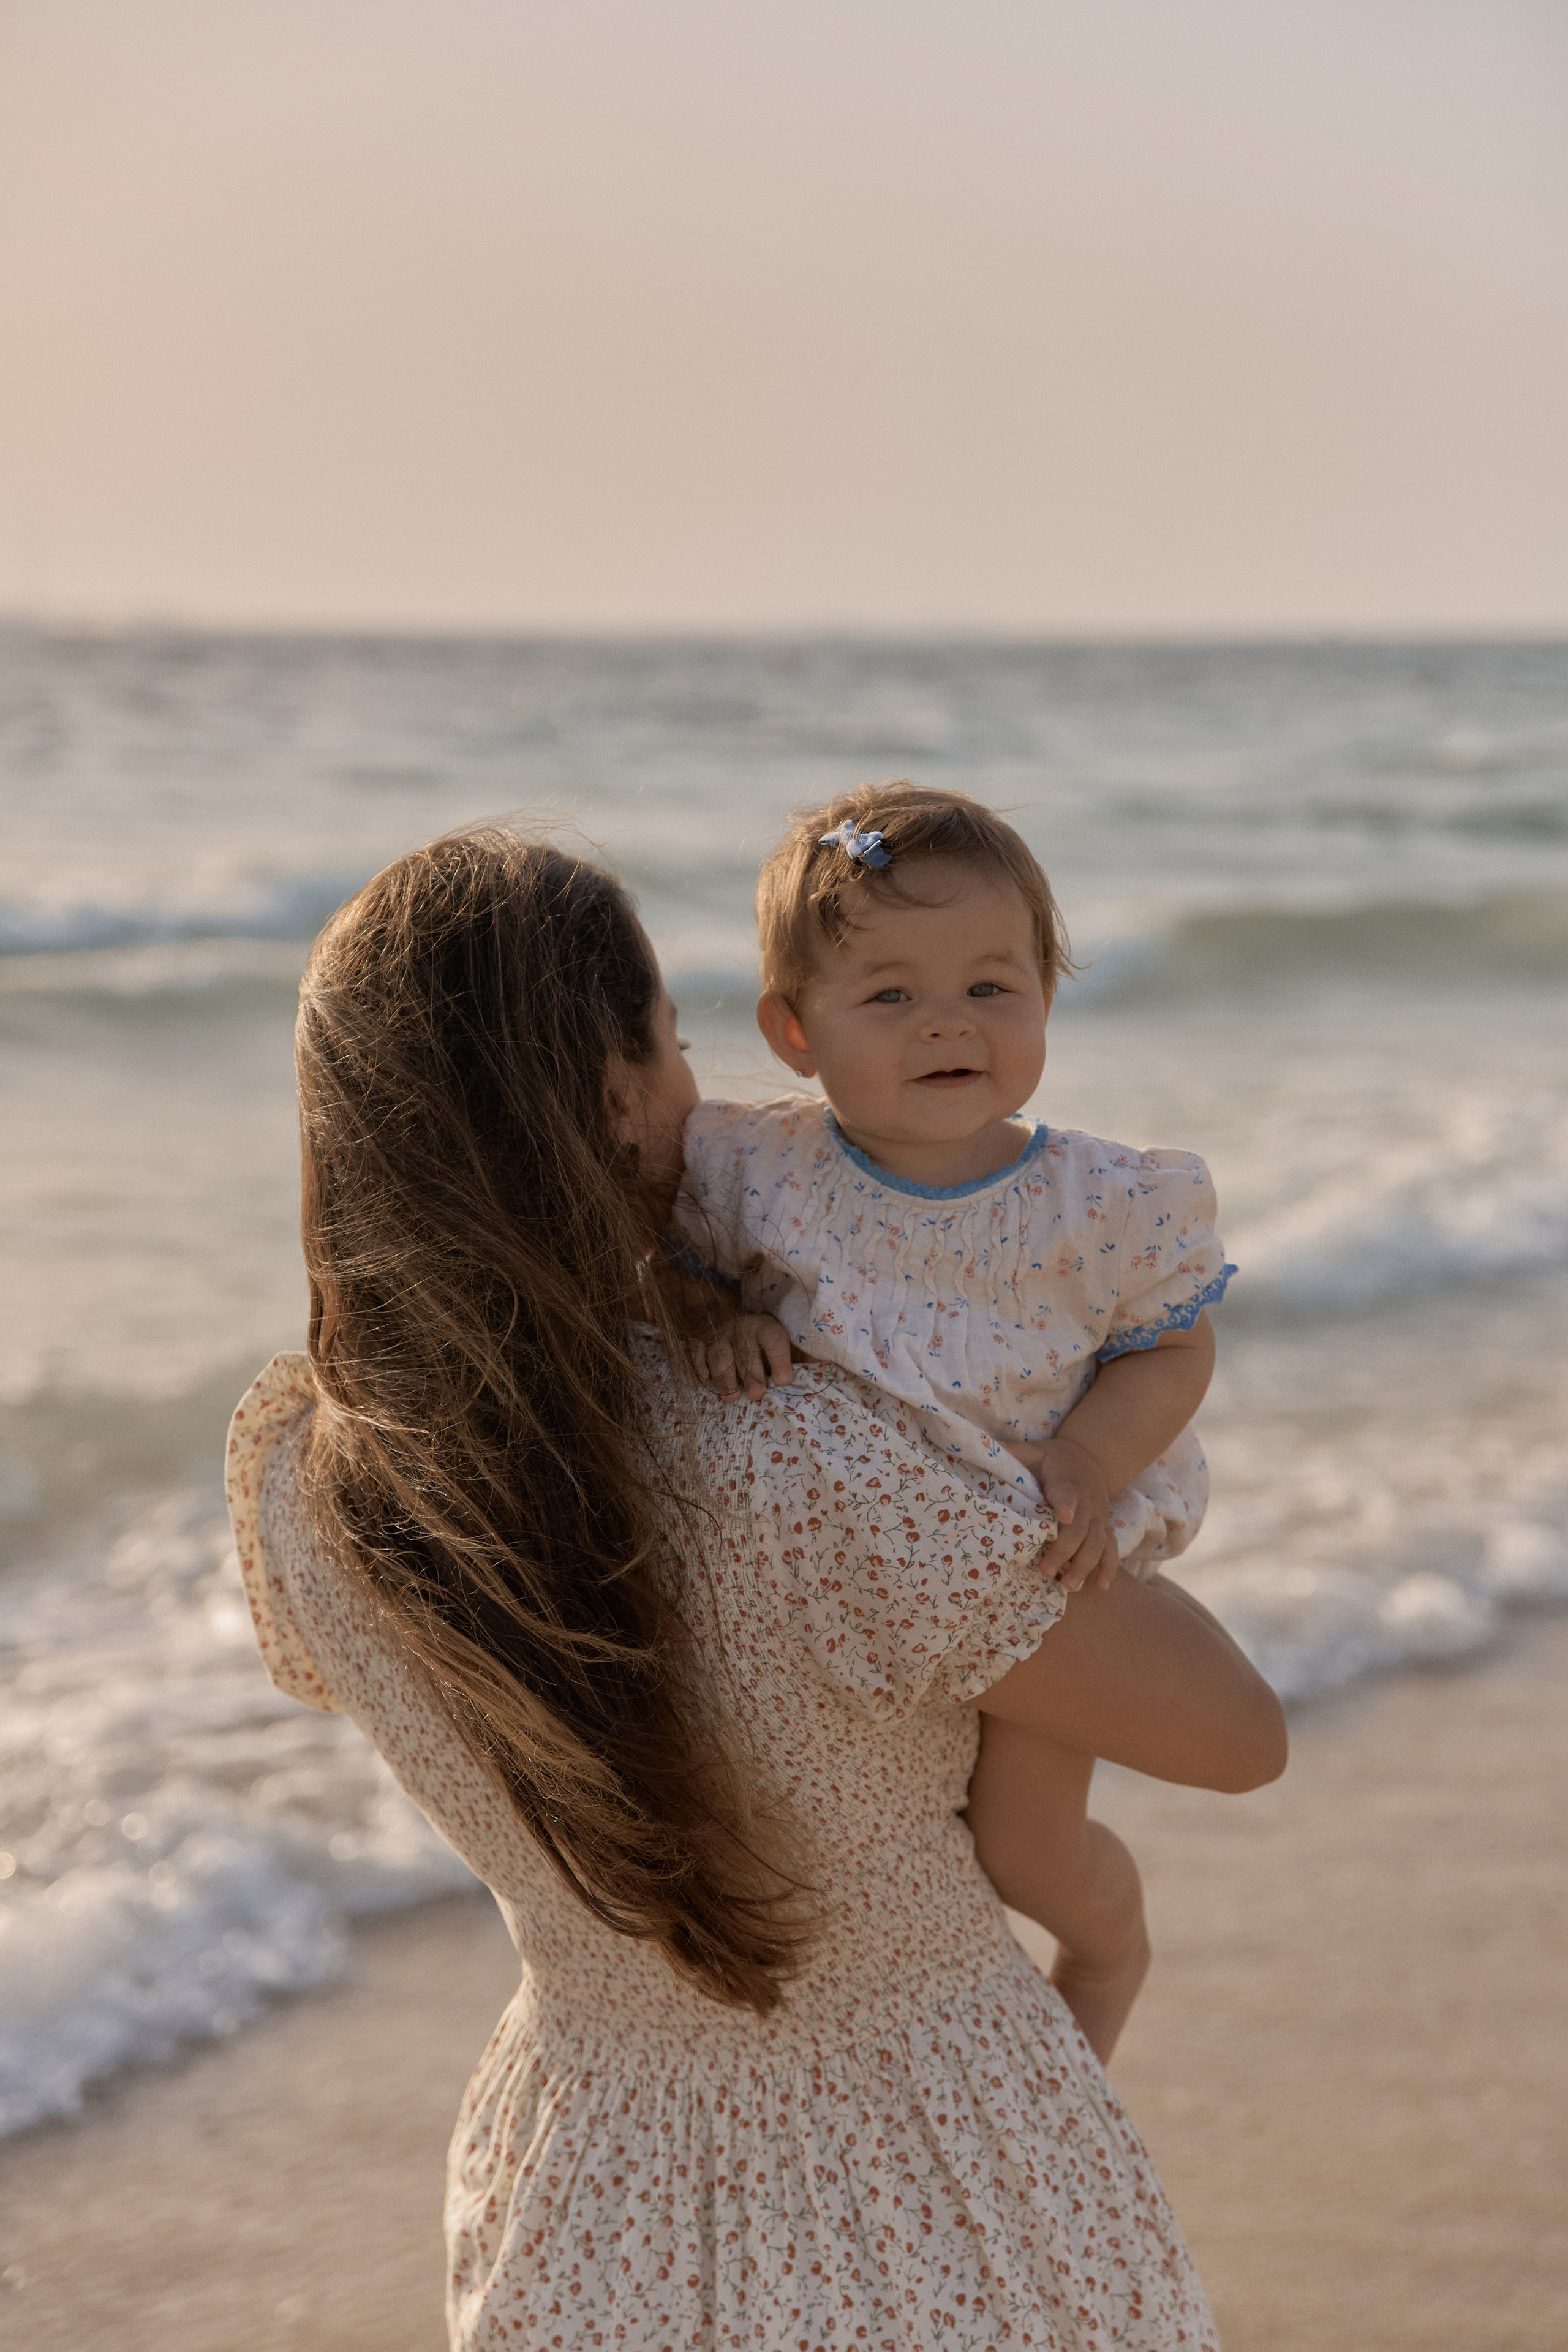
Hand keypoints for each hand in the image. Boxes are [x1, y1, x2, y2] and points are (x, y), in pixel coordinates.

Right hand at [689, 1313, 792, 1402]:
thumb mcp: (781, 1339)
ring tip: (732, 1398)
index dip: (779, 1360)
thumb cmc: (758, 1337)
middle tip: (756, 1395)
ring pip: (720, 1358)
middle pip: (745, 1354)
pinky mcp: (698, 1342)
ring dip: (726, 1379)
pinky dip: (700, 1368)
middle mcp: (740, 1329)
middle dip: (751, 1376)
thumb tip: (827, 1369)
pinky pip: (697, 1355)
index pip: (773, 1339)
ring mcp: (717, 1336)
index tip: (783, 1381)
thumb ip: (801, 1354)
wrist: (721, 1314)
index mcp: (764, 1327)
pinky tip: (706, 1379)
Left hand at [1002, 1434, 1117, 1592]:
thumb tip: (983, 1448)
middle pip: (1080, 1527)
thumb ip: (1013, 1452)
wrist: (1091, 1456)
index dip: (1065, 1503)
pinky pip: (1113, 1548)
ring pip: (1098, 1541)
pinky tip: (1102, 1586)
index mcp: (1065, 1480)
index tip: (1062, 1516)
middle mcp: (1086, 1500)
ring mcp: (1098, 1516)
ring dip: (1085, 1564)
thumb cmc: (1053, 1458)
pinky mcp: (1105, 1527)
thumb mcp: (1034, 1451)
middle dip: (1065, 1550)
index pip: (1066, 1492)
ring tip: (1068, 1585)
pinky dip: (1109, 1567)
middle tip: (1047, 1570)